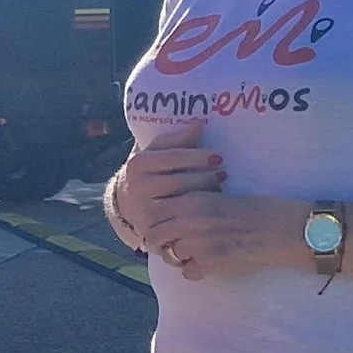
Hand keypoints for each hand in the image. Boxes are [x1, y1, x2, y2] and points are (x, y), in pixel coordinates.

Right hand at [107, 119, 219, 250]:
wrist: (128, 202)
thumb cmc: (150, 170)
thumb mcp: (156, 152)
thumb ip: (176, 139)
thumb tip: (199, 124)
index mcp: (138, 163)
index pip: (171, 158)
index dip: (196, 157)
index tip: (218, 156)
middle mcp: (138, 187)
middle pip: (178, 182)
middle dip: (204, 177)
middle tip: (224, 173)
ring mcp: (144, 210)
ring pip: (181, 203)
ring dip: (204, 195)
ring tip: (220, 187)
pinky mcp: (153, 229)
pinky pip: (180, 221)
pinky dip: (197, 214)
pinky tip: (210, 207)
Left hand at [132, 188, 307, 281]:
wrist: (279, 229)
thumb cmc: (252, 211)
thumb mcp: (216, 199)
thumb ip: (190, 206)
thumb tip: (168, 219)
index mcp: (190, 200)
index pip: (152, 213)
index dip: (155, 223)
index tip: (164, 228)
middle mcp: (189, 220)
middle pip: (153, 236)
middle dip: (160, 244)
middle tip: (174, 247)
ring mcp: (197, 242)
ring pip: (169, 256)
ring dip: (179, 258)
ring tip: (197, 255)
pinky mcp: (209, 263)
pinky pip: (188, 273)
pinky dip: (197, 271)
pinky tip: (212, 264)